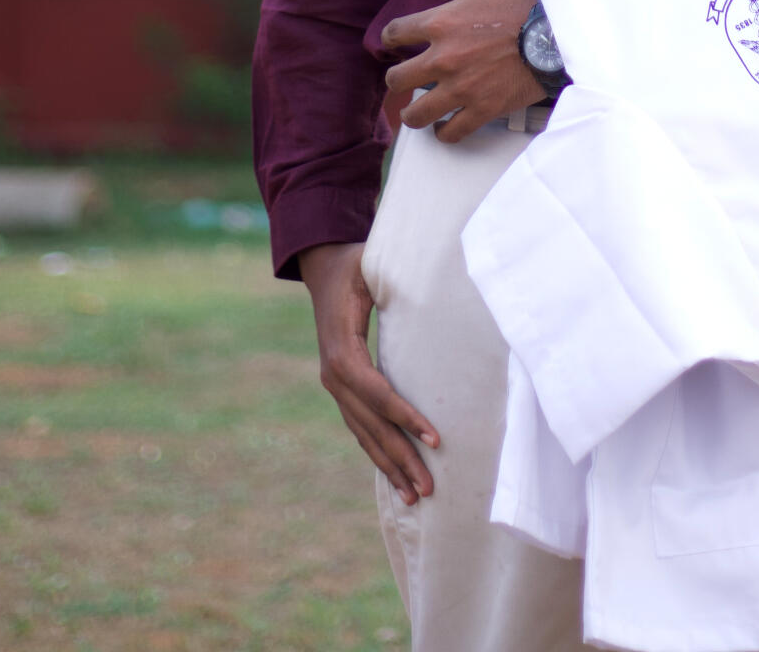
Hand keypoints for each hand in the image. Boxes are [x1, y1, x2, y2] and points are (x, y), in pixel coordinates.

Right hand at [300, 240, 439, 504]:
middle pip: (371, 425)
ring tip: (415, 496)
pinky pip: (360, 427)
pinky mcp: (341, 389)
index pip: (377, 392)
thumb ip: (386, 273)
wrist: (324, 268)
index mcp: (342, 349)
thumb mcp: (369, 262)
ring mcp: (334, 386)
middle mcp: (334, 375)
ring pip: (364, 434)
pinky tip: (395, 476)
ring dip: (389, 465)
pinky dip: (377, 452)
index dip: (405, 416)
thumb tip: (422, 274)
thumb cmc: (355, 263)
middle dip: (401, 457)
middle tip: (429, 489)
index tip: (435, 438)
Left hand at [380, 0, 546, 144]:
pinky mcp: (484, 110)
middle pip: (397, 79)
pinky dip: (444, 133)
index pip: (394, 34)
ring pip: (416, 113)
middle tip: (406, 77)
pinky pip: (451, 133)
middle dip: (397, 78)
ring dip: (413, 112)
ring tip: (418, 108)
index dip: (391, 37)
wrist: (568, 30)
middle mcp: (444, 58)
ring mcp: (463, 88)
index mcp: (442, 21)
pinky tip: (444, 127)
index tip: (395, 42)